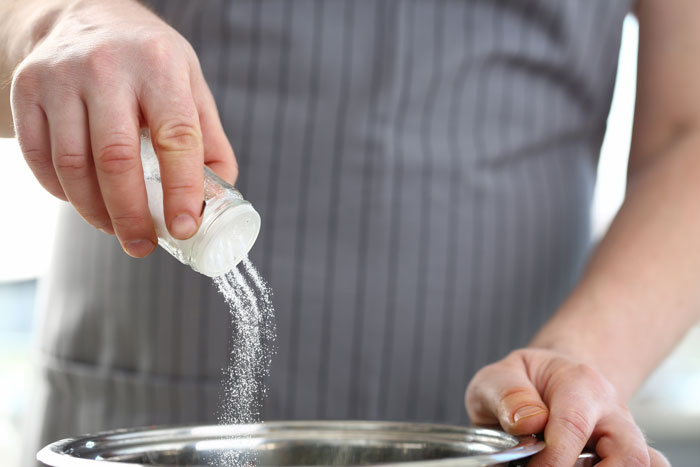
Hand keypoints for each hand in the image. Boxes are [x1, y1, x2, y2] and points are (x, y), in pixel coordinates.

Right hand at [10, 0, 235, 256]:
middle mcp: (106, 66)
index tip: (185, 227)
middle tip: (143, 246)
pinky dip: (61, 192)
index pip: (176, 137)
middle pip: (116, 159)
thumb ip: (208, 140)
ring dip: (95, 211)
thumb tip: (218, 200)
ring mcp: (60, 77)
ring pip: (73, 165)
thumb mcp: (190, 84)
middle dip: (130, 214)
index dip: (182, 189)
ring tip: (116, 229)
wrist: (83, 16)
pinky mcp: (26, 90)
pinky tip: (84, 202)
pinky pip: (40, 158)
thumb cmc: (147, 61)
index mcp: (159, 65)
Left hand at [466, 348, 669, 465]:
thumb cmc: (522, 382)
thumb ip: (507, 394)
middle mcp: (612, 411)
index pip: (573, 426)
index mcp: (580, 383)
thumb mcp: (499, 376)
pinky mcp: (629, 456)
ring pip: (644, 464)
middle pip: (628, 453)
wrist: (549, 381)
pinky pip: (650, 466)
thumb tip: (527, 422)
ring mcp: (627, 436)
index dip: (553, 459)